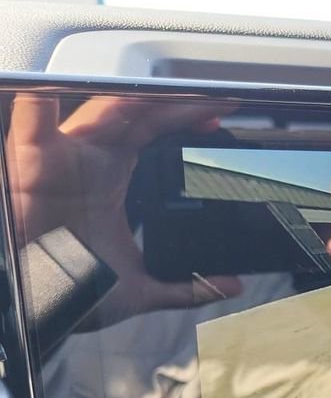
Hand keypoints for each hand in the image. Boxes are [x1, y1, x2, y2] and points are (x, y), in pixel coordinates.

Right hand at [6, 94, 243, 326]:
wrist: (35, 311)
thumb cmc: (74, 292)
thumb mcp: (140, 289)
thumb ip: (186, 287)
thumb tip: (233, 287)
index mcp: (111, 178)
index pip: (153, 135)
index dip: (183, 121)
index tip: (220, 118)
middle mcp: (88, 160)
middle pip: (134, 115)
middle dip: (173, 104)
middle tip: (214, 101)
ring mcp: (60, 158)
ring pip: (97, 111)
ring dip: (133, 99)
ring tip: (172, 91)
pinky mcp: (29, 166)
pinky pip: (32, 124)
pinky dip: (41, 103)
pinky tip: (67, 87)